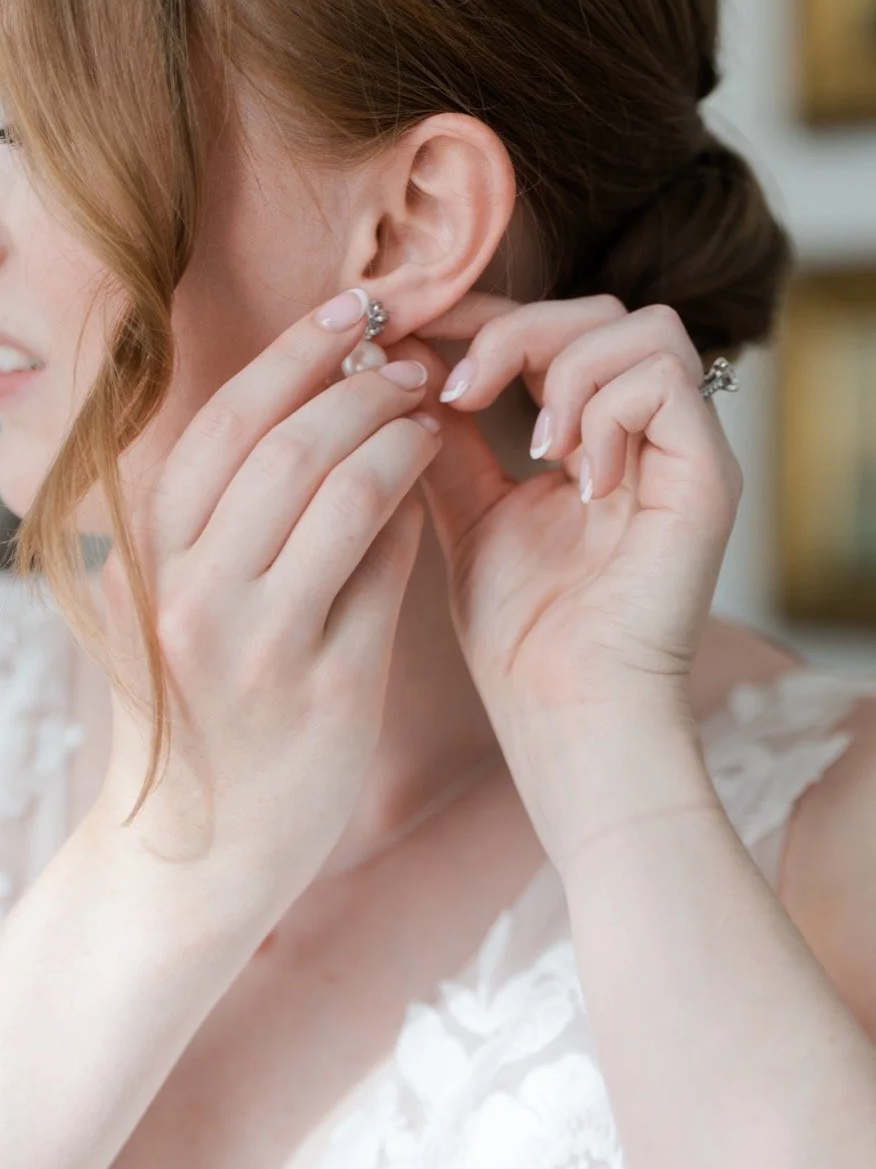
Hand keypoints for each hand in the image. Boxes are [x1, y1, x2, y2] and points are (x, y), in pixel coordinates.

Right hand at [91, 291, 447, 903]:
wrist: (195, 859)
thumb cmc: (202, 721)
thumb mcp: (183, 611)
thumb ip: (232, 529)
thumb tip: (321, 423)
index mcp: (148, 562)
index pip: (220, 426)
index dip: (291, 356)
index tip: (349, 310)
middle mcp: (189, 593)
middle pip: (279, 445)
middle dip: (354, 382)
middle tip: (406, 355)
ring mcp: (255, 643)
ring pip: (334, 493)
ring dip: (392, 434)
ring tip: (428, 408)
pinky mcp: (323, 689)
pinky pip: (380, 573)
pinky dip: (408, 514)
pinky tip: (432, 486)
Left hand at [412, 288, 742, 795]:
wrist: (567, 713)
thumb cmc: (526, 635)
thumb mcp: (468, 511)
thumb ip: (449, 434)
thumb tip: (407, 353)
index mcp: (604, 436)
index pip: (563, 326)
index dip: (493, 314)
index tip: (422, 334)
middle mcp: (656, 436)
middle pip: (607, 310)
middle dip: (522, 331)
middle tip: (465, 393)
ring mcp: (689, 454)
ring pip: (645, 329)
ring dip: (566, 370)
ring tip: (534, 447)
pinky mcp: (709, 480)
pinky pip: (665, 382)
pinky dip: (605, 410)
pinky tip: (572, 477)